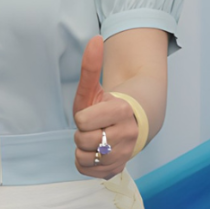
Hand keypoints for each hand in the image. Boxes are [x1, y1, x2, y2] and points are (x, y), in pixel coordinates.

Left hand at [71, 35, 133, 179]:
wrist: (127, 127)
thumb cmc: (105, 106)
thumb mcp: (94, 88)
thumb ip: (90, 66)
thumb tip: (94, 38)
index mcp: (122, 111)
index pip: (83, 121)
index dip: (82, 117)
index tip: (92, 114)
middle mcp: (128, 135)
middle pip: (83, 140)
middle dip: (82, 133)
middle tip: (93, 128)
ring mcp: (124, 154)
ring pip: (84, 158)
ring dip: (82, 149)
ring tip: (94, 140)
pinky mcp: (117, 170)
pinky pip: (86, 170)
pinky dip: (84, 163)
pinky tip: (94, 153)